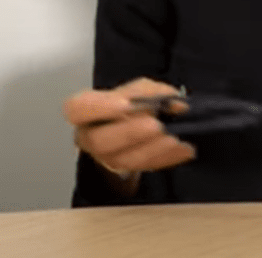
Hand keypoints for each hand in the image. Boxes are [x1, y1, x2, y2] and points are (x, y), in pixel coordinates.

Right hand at [63, 77, 196, 191]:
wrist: (134, 125)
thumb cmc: (130, 103)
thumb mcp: (138, 89)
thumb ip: (152, 92)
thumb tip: (174, 102)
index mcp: (85, 112)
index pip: (77, 109)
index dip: (99, 108)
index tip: (126, 104)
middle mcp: (90, 138)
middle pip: (100, 141)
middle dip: (130, 133)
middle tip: (156, 124)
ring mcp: (106, 159)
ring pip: (123, 160)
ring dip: (151, 150)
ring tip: (174, 138)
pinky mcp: (127, 172)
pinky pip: (145, 168)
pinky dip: (167, 158)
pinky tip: (185, 149)